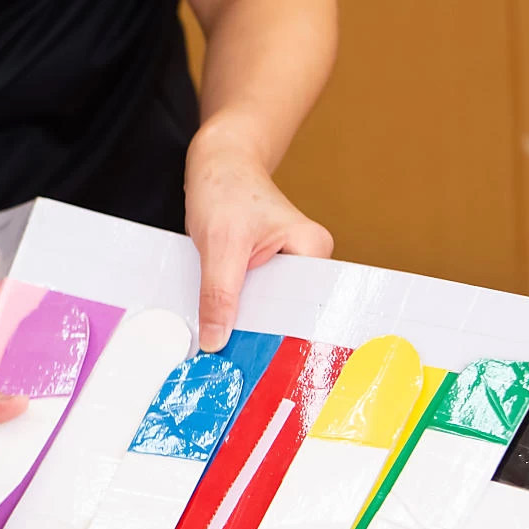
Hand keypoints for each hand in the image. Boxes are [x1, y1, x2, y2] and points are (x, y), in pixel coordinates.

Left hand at [186, 121, 332, 351]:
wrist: (216, 160)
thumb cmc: (225, 188)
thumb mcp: (219, 244)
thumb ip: (218, 294)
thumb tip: (216, 341)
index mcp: (313, 251)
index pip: (302, 306)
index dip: (280, 335)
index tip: (262, 368)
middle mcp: (307, 260)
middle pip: (283, 310)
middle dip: (258, 332)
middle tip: (235, 367)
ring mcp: (287, 265)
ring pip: (264, 306)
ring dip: (243, 321)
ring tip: (224, 351)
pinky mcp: (265, 267)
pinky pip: (251, 296)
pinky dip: (234, 307)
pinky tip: (219, 328)